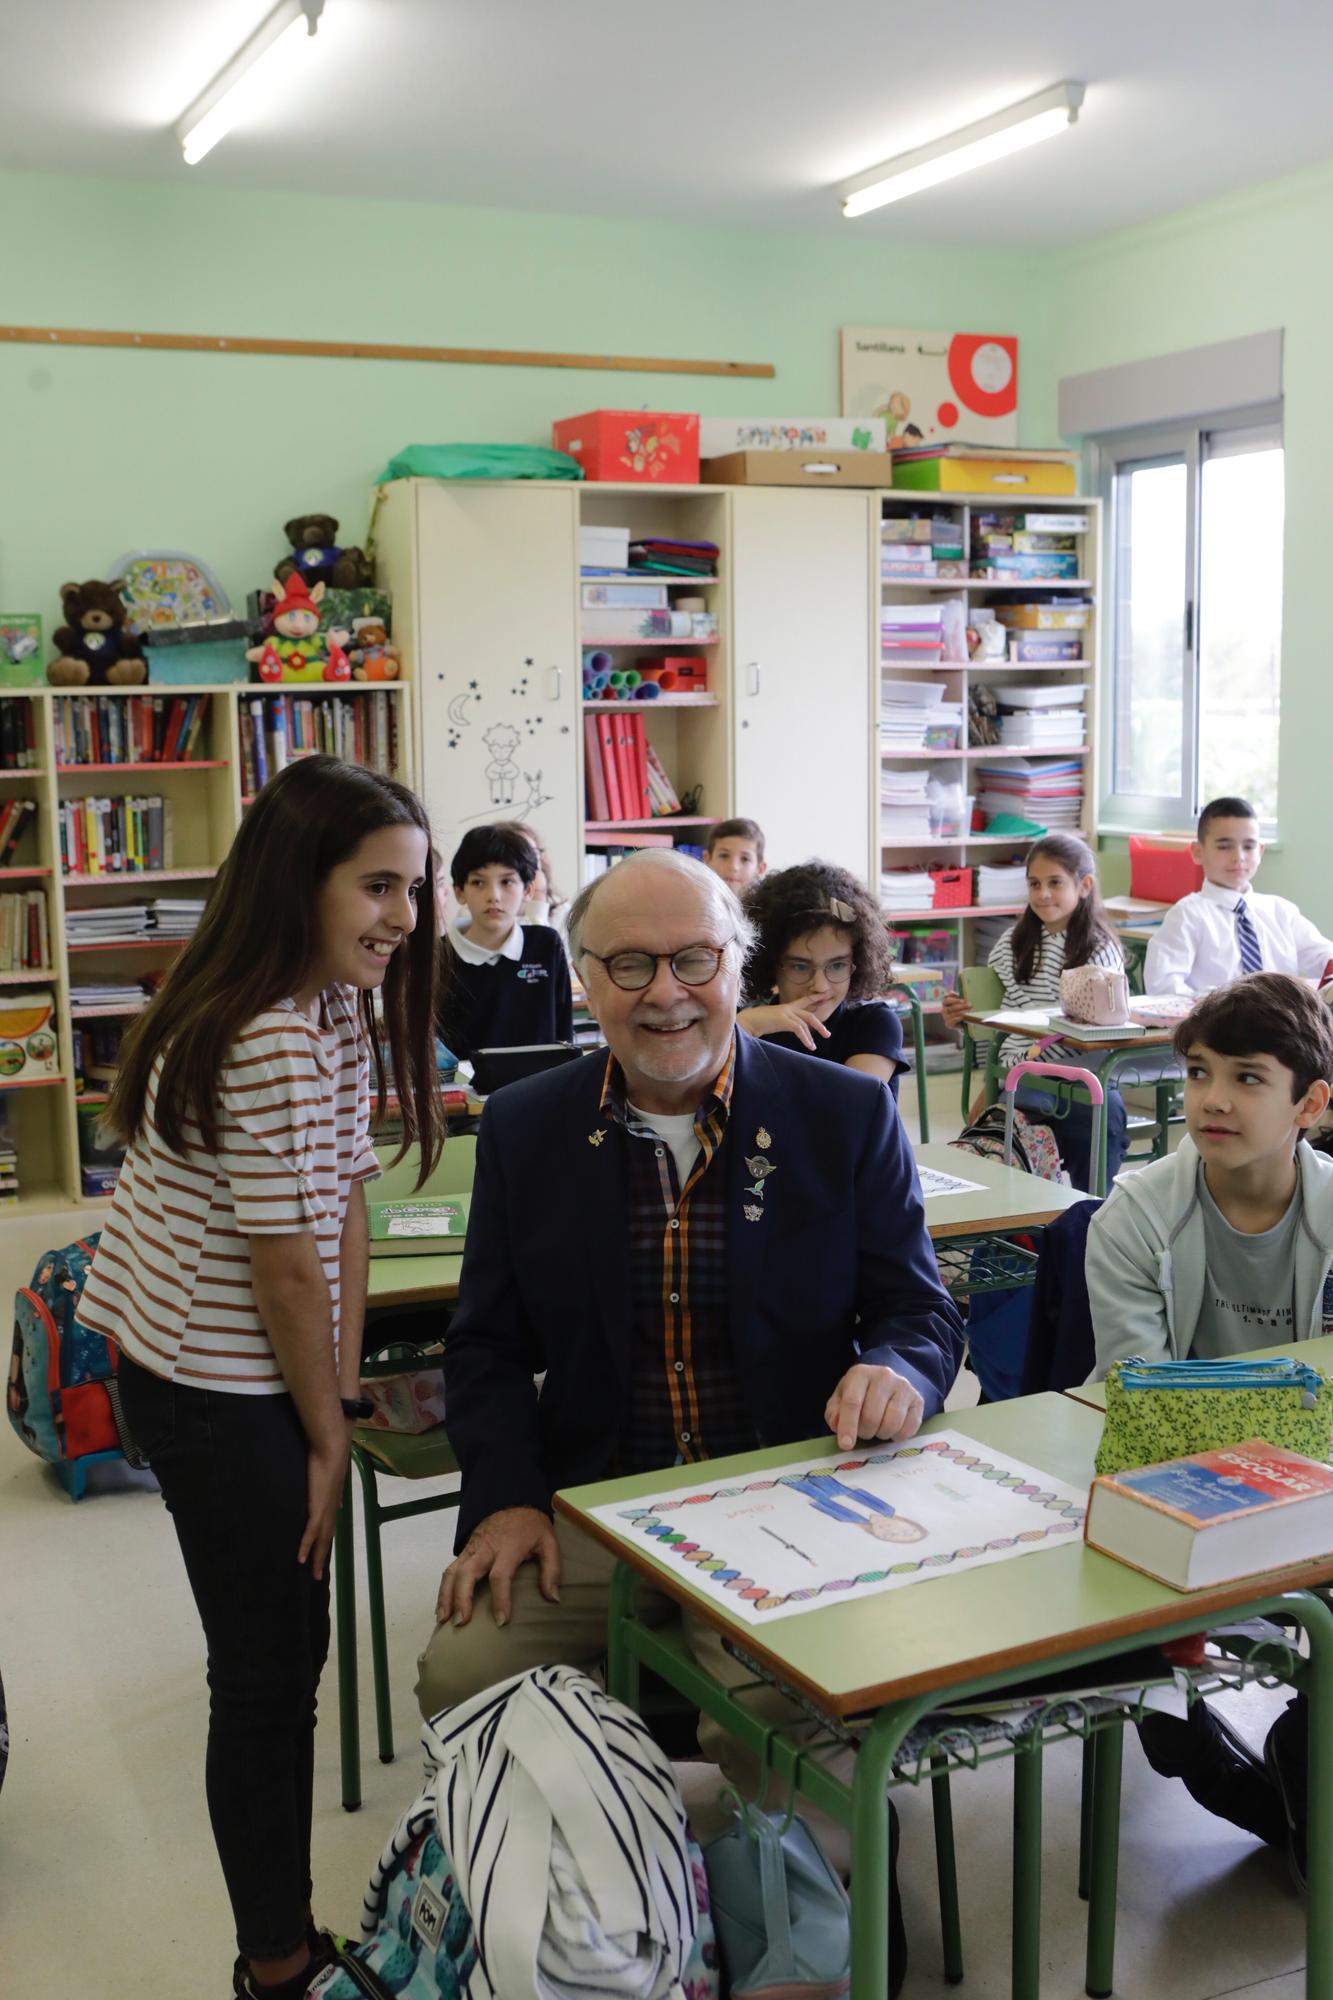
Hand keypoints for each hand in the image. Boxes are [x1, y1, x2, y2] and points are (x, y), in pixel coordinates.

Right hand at [298, 1429, 350, 1579]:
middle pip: (327, 1539)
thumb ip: (331, 1490)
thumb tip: (336, 1501)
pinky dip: (306, 1547)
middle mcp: (332, 1510)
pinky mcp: (318, 1509)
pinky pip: (311, 1533)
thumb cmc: (327, 1457)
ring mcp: (326, 1511)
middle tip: (317, 1575)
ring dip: (317, 1558)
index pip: (329, 1527)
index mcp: (333, 1503)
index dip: (326, 1541)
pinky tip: (300, 1559)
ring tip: (313, 1575)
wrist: (332, 1448)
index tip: (322, 1553)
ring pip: (321, 1541)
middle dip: (322, 1557)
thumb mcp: (329, 1476)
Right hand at [435, 1506, 559, 1628]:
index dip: (500, 1599)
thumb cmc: (531, 1525)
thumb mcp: (549, 1542)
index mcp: (508, 1548)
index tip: (502, 1621)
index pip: (499, 1576)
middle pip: (467, 1574)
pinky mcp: (464, 1550)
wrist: (512, 1499)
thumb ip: (552, 1570)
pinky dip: (443, 1589)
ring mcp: (471, 1549)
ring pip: (452, 1572)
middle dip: (462, 1599)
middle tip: (461, 1623)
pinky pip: (449, 1570)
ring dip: (446, 1596)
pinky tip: (443, 1607)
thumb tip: (553, 1599)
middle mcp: (485, 1549)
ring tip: (444, 1619)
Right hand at [737, 1003, 831, 1050]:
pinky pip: (799, 1029)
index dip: (815, 999)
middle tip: (827, 1034)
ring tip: (814, 1047)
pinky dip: (805, 1038)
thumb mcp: (771, 1021)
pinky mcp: (783, 1019)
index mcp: (785, 1007)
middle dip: (819, 1024)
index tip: (825, 996)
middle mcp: (787, 1008)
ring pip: (805, 1022)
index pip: (804, 1001)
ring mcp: (785, 1012)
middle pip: (808, 1014)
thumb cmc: (754, 1023)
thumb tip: (787, 1029)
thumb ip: (781, 1023)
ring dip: (812, 1035)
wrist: (746, 1021)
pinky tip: (809, 1046)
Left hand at [824, 1365, 924, 1450]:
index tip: (845, 1445)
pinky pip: (907, 1429)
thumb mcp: (842, 1397)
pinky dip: (897, 1436)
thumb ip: (835, 1412)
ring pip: (891, 1424)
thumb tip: (837, 1425)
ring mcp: (904, 1387)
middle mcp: (884, 1376)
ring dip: (881, 1435)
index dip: (848, 1426)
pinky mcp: (918, 1400)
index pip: (852, 1402)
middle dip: (864, 1432)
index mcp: (860, 1374)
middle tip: (863, 1430)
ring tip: (877, 1428)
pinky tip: (892, 1428)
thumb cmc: (861, 1393)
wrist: (889, 1381)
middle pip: (871, 1417)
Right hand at [940, 991, 969, 1029]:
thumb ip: (955, 996)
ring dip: (961, 1012)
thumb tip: (951, 991)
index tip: (962, 1000)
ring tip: (968, 1010)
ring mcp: (945, 1018)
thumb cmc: (960, 1010)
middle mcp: (944, 1010)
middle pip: (950, 1008)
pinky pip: (953, 1020)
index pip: (946, 1000)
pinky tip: (964, 1016)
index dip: (954, 1000)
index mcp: (945, 1004)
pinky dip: (959, 1018)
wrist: (962, 1022)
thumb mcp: (959, 1002)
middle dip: (960, 1006)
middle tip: (969, 1005)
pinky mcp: (948, 1024)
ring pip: (952, 1014)